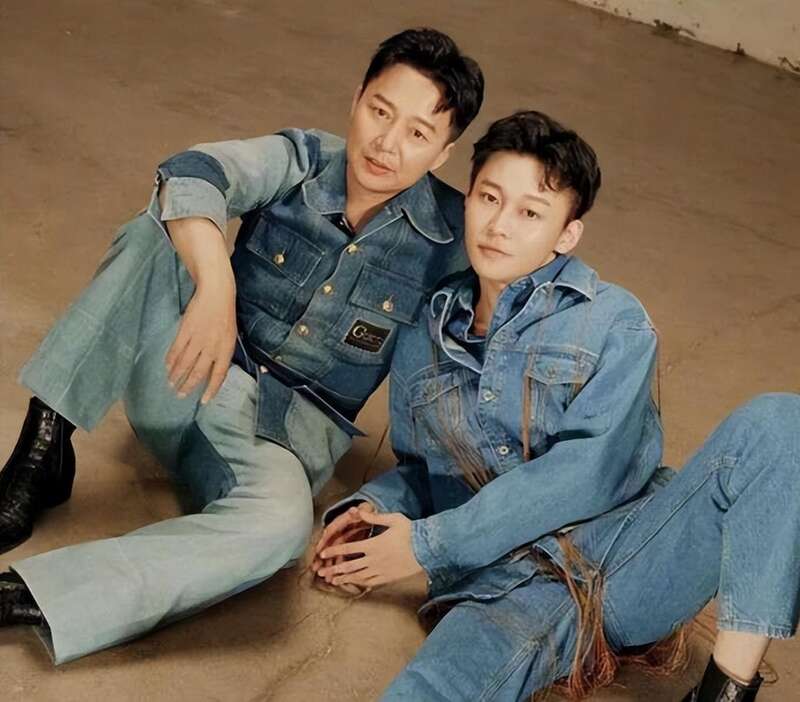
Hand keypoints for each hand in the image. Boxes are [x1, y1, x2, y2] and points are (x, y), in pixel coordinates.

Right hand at [164, 217, 236, 403]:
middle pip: (198, 372)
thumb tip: (212, 371)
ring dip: (177, 375)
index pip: (219, 374)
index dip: (211, 389)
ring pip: (185, 363)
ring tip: (171, 384)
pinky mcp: (186, 330)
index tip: (203, 401)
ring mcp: (198, 338)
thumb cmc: (225, 315)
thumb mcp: (229, 336)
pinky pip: (176, 349)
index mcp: (226, 348)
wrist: (217, 292)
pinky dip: (170, 360)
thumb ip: (221, 353)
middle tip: (180, 395)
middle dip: (188, 385)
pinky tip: (167, 367)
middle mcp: (212, 346)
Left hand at [317, 511, 423, 587]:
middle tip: (320, 571)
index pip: (348, 548)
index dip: (334, 551)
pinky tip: (353, 583)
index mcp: (374, 544)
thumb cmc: (411, 532)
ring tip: (332, 581)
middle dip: (333, 569)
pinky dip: (359, 583)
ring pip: (358, 576)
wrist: (427, 549)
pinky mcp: (387, 577)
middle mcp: (374, 559)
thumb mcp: (393, 520)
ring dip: (343, 578)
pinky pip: (370, 582)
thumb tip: (357, 511)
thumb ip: (373, 518)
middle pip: (349, 565)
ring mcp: (381, 570)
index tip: (323, 553)